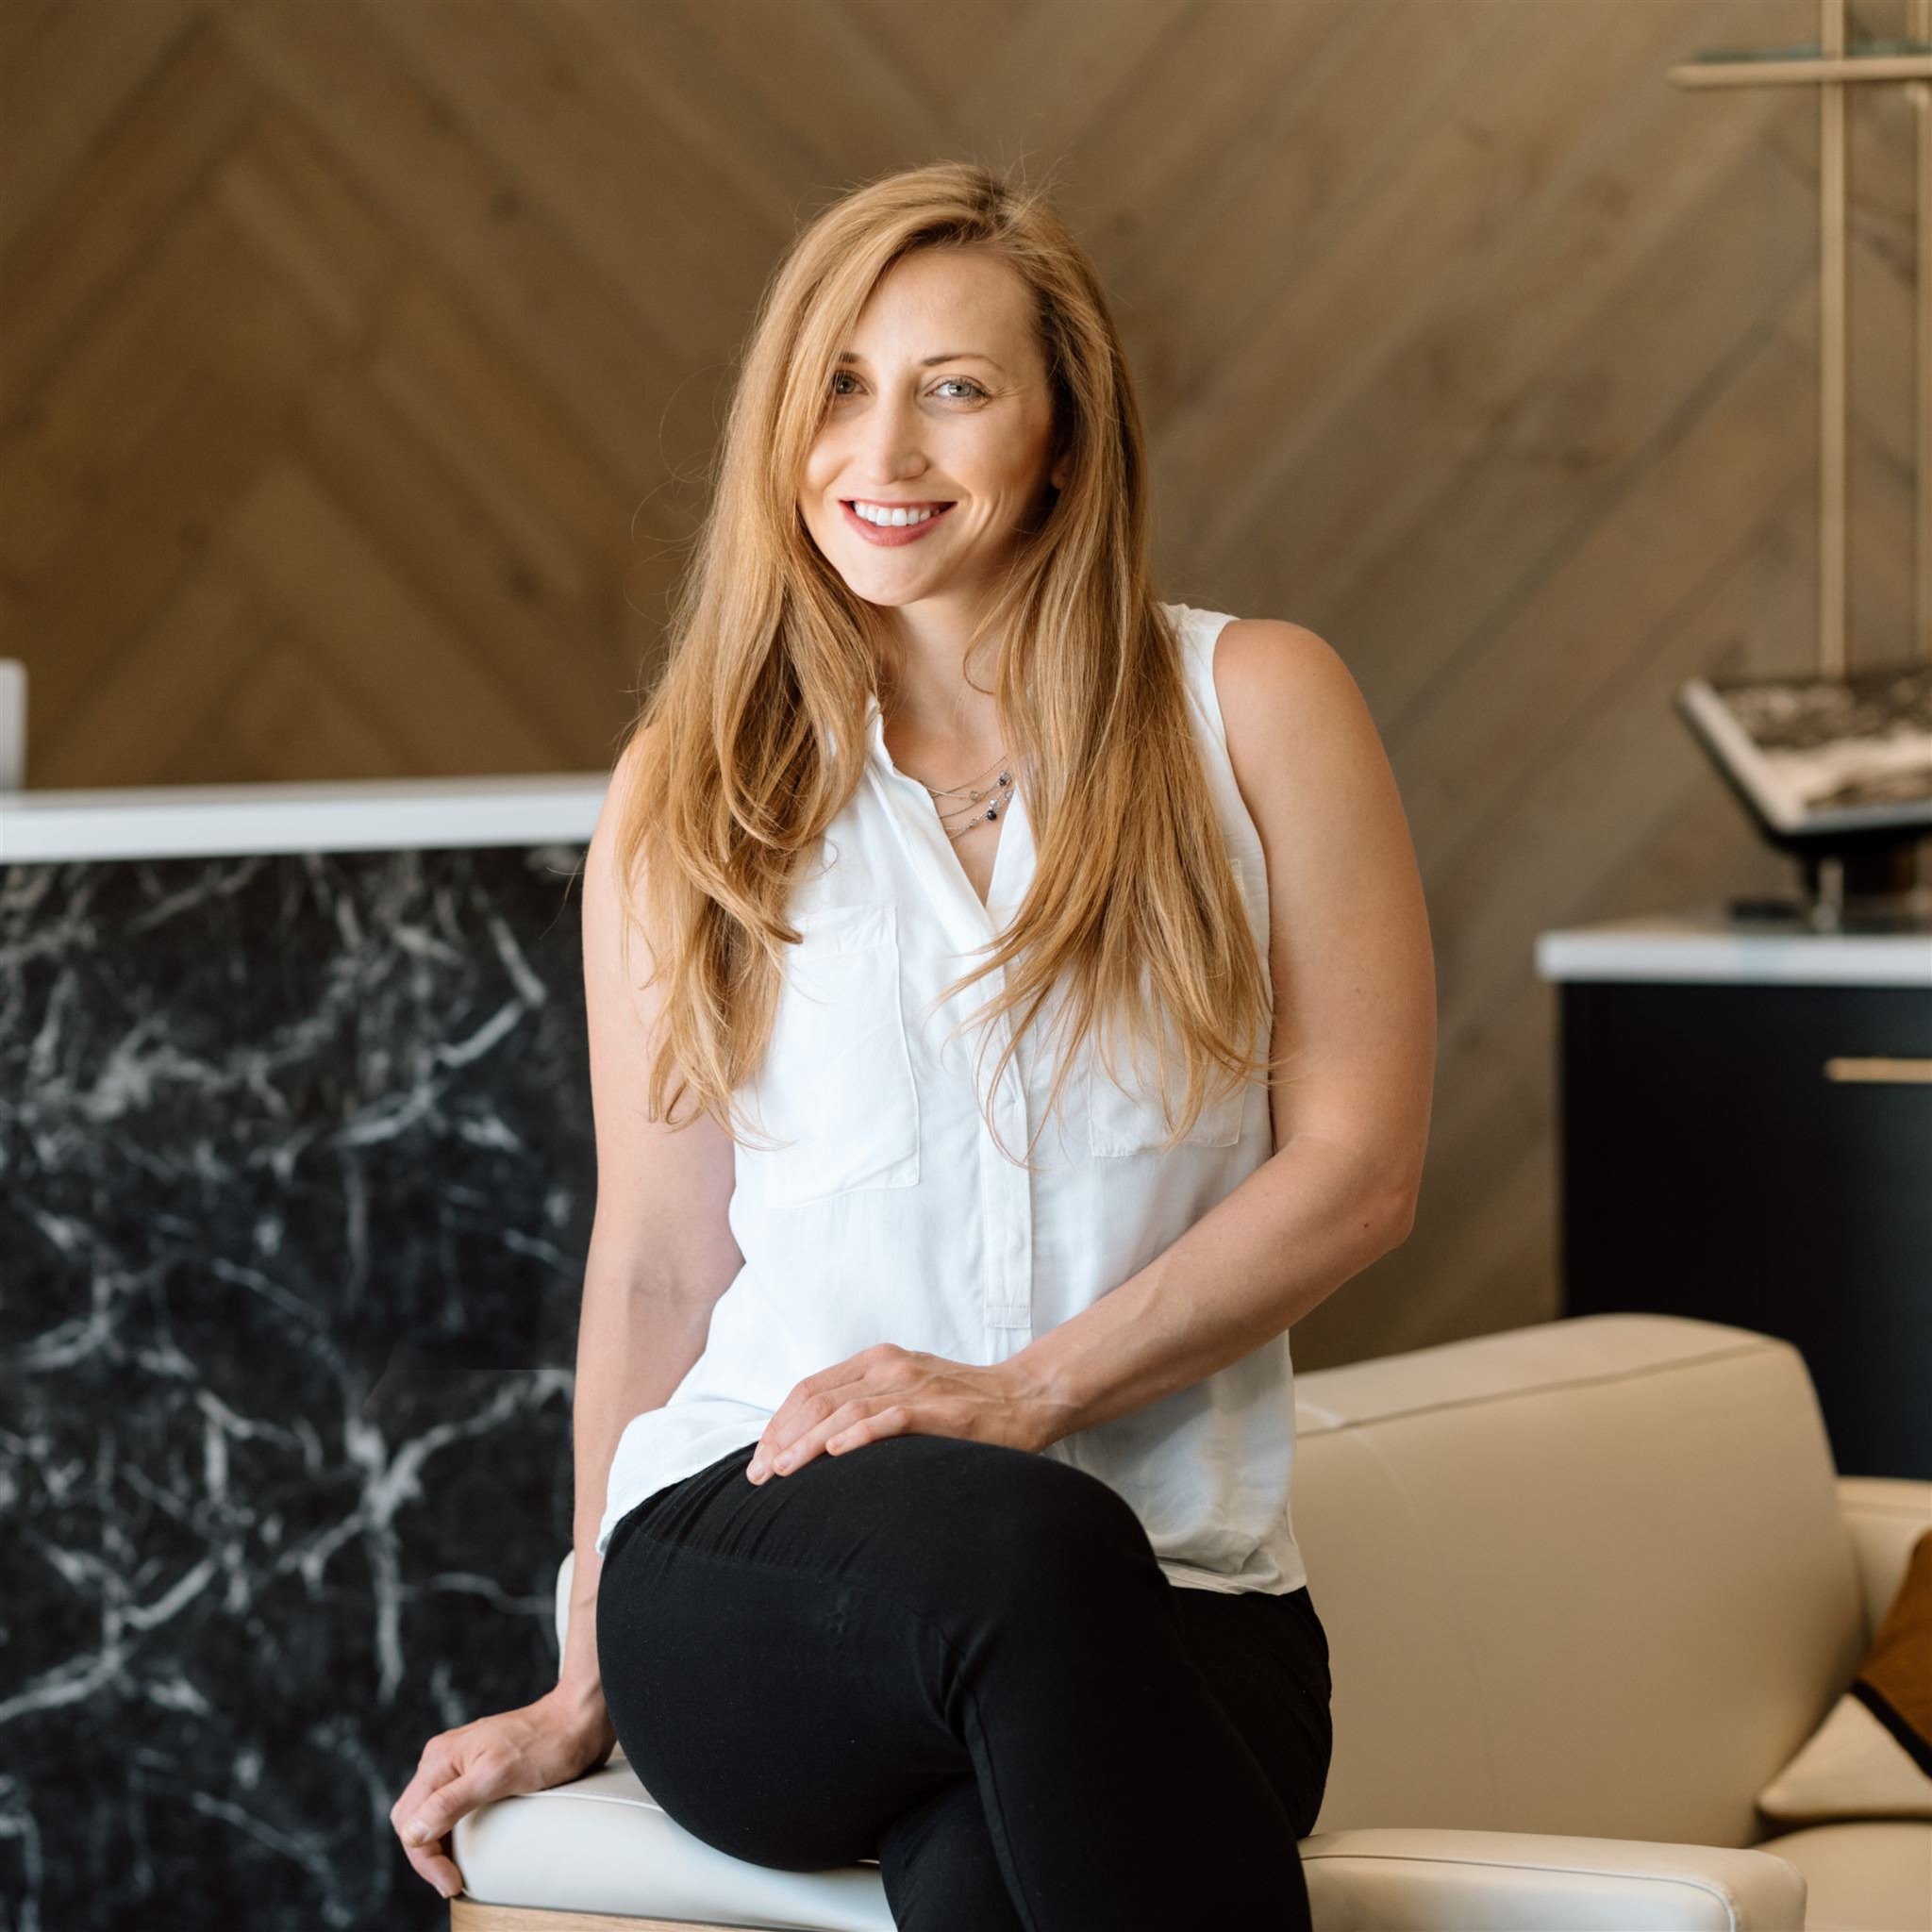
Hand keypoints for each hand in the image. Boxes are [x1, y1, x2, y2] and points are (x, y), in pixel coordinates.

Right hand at [390, 1686, 617, 1900]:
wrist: (578, 1720)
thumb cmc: (544, 1743)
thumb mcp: (496, 1777)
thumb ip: (450, 1803)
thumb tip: (412, 1834)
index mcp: (440, 1759)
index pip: (411, 1822)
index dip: (427, 1860)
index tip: (450, 1883)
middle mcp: (444, 1759)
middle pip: (414, 1819)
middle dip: (427, 1856)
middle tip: (451, 1882)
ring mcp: (461, 1763)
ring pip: (430, 1813)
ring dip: (437, 1844)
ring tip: (455, 1871)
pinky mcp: (479, 1768)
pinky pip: (450, 1804)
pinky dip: (452, 1829)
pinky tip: (466, 1844)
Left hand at [747, 1343, 1049, 1481]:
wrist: (1024, 1397)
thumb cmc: (963, 1403)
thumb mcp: (907, 1392)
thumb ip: (867, 1404)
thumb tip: (817, 1440)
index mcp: (876, 1361)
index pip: (810, 1389)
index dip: (779, 1422)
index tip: (760, 1458)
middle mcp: (888, 1367)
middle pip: (817, 1399)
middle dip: (782, 1438)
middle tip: (760, 1475)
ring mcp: (913, 1385)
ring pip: (844, 1411)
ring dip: (807, 1443)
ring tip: (783, 1471)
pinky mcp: (939, 1409)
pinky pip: (890, 1419)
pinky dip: (857, 1435)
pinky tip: (834, 1453)